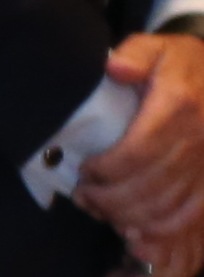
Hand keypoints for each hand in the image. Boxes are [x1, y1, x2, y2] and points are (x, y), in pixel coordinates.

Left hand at [88, 33, 203, 259]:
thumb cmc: (183, 64)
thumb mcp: (157, 47)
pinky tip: (134, 228)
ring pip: (167, 208)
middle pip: (149, 187)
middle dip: (109, 199)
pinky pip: (189, 217)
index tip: (84, 172)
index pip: (137, 152)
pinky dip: (160, 230)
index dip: (105, 170)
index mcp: (180, 107)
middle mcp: (199, 142)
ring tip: (100, 210)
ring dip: (129, 217)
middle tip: (84, 197)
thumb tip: (117, 69)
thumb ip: (135, 54)